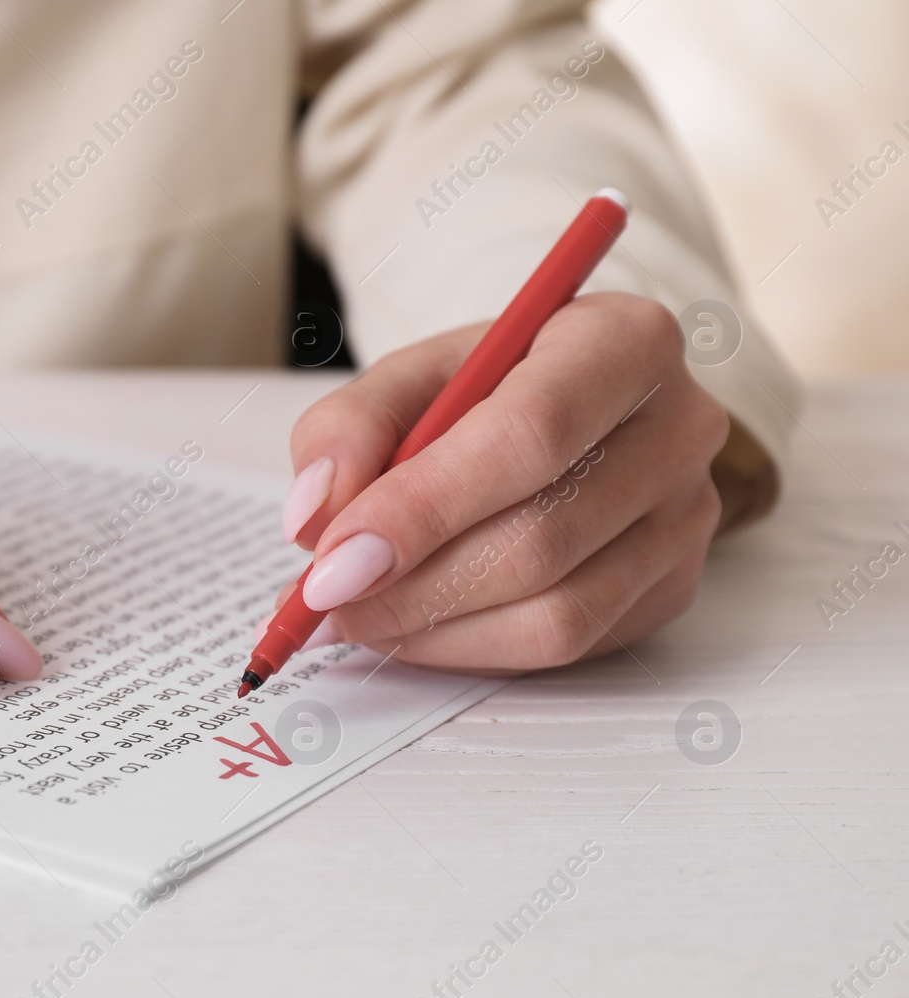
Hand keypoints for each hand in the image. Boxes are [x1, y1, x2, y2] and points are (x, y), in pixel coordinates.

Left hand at [280, 292, 728, 671]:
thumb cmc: (485, 390)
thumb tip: (317, 516)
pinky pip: (571, 647)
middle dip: (414, 585)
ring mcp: (688, 517)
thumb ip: (347, 430)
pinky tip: (415, 626)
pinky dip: (474, 648)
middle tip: (328, 600)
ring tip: (359, 614)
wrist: (563, 414)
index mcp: (621, 341)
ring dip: (437, 630)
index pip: (527, 436)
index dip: (422, 508)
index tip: (334, 560)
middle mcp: (679, 427)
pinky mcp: (675, 587)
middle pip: (541, 538)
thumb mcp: (408, 379)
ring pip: (560, 612)